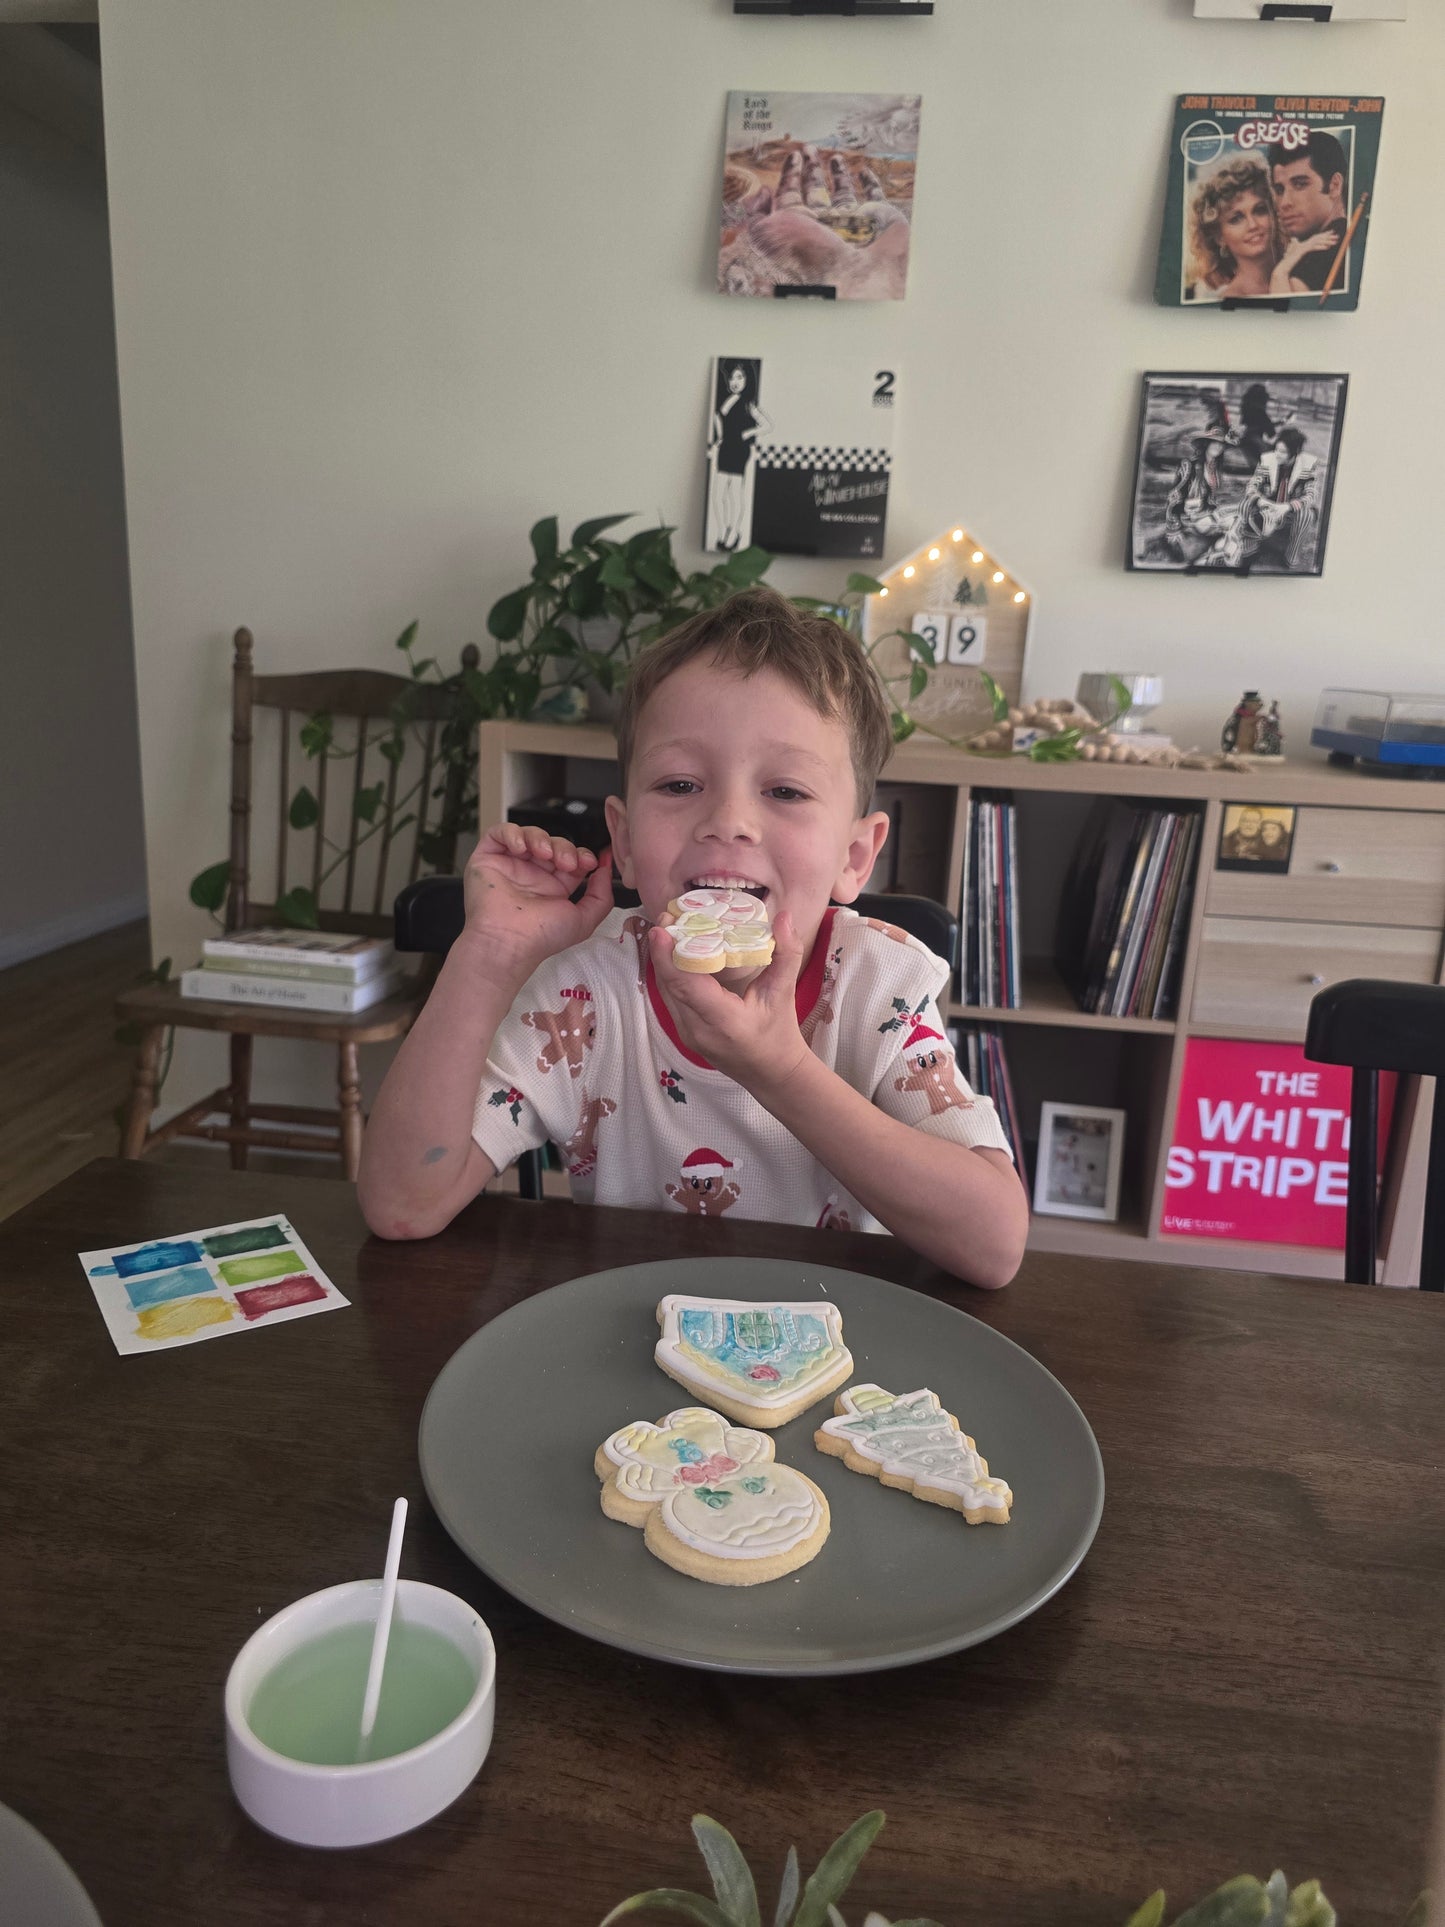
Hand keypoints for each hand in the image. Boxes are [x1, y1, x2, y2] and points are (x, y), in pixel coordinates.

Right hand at [460, 823, 613, 983]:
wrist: (508, 942)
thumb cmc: (541, 937)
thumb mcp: (584, 920)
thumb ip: (601, 896)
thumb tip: (605, 870)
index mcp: (551, 888)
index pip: (569, 858)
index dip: (581, 854)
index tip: (590, 862)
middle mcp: (530, 875)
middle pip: (551, 844)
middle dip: (564, 847)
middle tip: (567, 862)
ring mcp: (508, 866)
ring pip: (528, 835)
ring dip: (541, 838)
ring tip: (545, 853)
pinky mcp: (486, 859)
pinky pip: (498, 834)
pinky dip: (512, 833)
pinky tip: (521, 848)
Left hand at [648, 910, 810, 1094]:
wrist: (772, 1073)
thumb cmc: (779, 1033)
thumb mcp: (785, 993)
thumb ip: (786, 953)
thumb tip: (784, 917)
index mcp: (725, 1021)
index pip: (687, 986)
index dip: (669, 956)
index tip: (662, 928)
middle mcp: (699, 1029)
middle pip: (670, 985)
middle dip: (662, 949)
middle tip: (666, 915)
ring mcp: (687, 1033)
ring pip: (666, 990)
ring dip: (664, 959)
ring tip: (668, 926)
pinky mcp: (684, 1032)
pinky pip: (671, 997)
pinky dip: (670, 972)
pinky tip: (675, 950)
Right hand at [1282, 231, 1336, 269]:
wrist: (1283, 267)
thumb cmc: (1288, 263)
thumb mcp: (1294, 254)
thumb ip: (1295, 246)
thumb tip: (1294, 239)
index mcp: (1303, 244)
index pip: (1315, 238)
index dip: (1323, 235)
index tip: (1331, 233)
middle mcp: (1303, 244)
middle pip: (1317, 238)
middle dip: (1328, 237)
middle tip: (1336, 236)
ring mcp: (1303, 247)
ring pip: (1317, 242)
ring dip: (1327, 242)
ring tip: (1334, 242)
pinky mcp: (1302, 251)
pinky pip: (1313, 248)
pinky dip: (1320, 247)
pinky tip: (1327, 247)